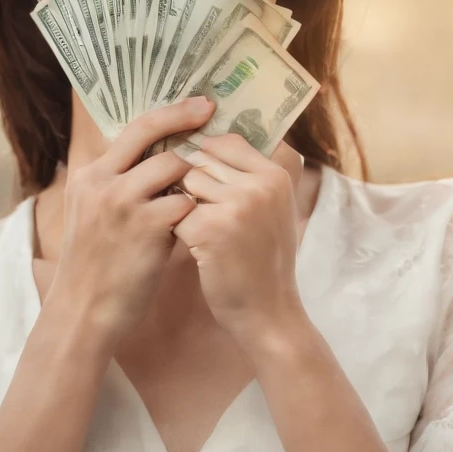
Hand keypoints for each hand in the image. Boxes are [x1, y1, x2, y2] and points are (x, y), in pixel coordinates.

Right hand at [45, 96, 213, 348]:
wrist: (83, 311)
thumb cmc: (97, 266)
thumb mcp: (93, 215)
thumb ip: (119, 185)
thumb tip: (160, 159)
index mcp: (90, 175)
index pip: (133, 129)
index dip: (168, 113)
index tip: (196, 105)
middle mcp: (102, 181)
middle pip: (149, 131)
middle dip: (184, 117)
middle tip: (211, 109)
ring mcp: (122, 203)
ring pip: (173, 166)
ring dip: (194, 174)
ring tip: (206, 186)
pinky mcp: (144, 227)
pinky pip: (184, 203)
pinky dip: (197, 208)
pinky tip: (203, 218)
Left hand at [171, 134, 305, 345]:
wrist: (268, 312)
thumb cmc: (265, 258)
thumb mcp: (273, 208)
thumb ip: (249, 174)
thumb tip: (207, 139)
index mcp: (275, 175)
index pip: (226, 141)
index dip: (206, 154)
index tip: (199, 172)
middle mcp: (259, 186)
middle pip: (202, 160)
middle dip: (193, 182)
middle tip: (200, 208)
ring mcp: (235, 206)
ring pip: (185, 183)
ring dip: (183, 203)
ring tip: (199, 227)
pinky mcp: (210, 230)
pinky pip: (176, 212)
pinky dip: (177, 228)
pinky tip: (193, 246)